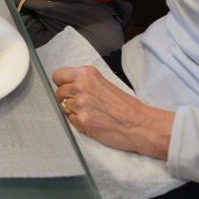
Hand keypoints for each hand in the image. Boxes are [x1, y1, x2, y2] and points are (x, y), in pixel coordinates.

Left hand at [53, 66, 173, 158]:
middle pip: (58, 92)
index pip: (58, 75)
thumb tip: (66, 85)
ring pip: (63, 107)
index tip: (68, 88)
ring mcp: (80, 104)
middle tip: (84, 104)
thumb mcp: (103, 83)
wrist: (140, 124)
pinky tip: (92, 122)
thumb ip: (84, 82)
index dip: (62, 83)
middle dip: (67, 99)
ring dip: (73, 111)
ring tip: (91, 113)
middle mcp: (81, 86)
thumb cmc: (125, 106)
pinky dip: (78, 123)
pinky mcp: (81, 120)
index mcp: (86, 74)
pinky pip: (70, 120)